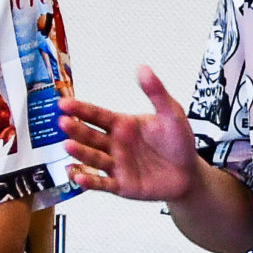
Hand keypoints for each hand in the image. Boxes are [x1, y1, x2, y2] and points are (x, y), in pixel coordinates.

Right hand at [62, 66, 202, 201]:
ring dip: (80, 152)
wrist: (189, 174)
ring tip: (68, 145)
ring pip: (93, 158)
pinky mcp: (121, 185)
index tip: (63, 103)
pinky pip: (102, 183)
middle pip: (91, 136)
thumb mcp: (171, 114)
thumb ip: (156, 92)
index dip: (80, 109)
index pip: (97, 115)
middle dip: (76, 129)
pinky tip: (79, 176)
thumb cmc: (178, 142)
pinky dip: (89, 181)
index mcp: (122, 125)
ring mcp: (116, 165)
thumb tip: (143, 67)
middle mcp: (114, 144)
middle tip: (63, 122)